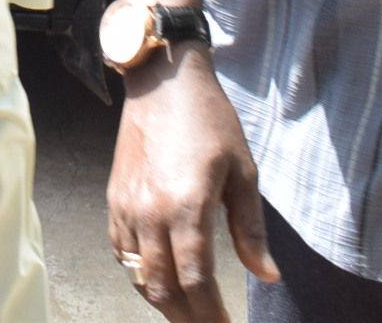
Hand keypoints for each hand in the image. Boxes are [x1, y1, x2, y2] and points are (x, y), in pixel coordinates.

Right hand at [110, 52, 275, 318]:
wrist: (162, 81)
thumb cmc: (210, 121)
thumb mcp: (243, 172)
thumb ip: (251, 229)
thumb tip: (267, 275)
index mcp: (187, 206)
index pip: (196, 281)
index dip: (212, 314)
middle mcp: (150, 213)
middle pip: (163, 288)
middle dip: (187, 319)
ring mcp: (127, 207)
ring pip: (139, 276)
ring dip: (162, 303)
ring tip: (187, 315)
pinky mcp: (114, 199)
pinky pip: (121, 254)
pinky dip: (139, 276)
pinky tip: (157, 281)